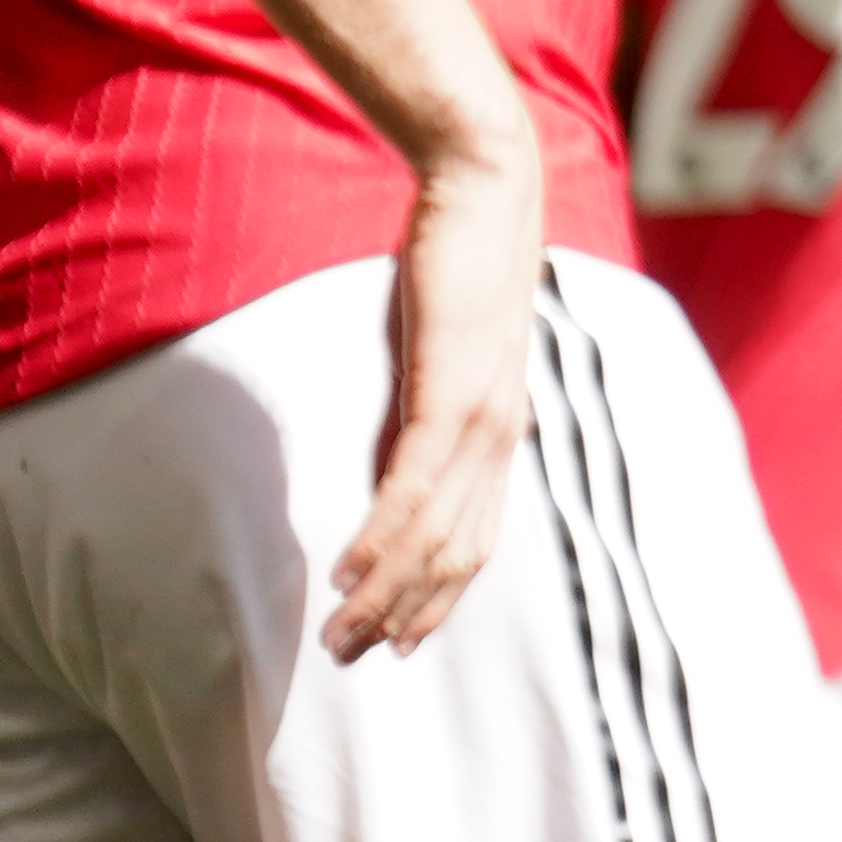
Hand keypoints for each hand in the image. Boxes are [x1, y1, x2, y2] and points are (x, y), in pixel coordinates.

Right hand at [329, 149, 545, 658]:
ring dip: (385, 591)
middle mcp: (501, 432)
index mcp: (501, 427)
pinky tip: (349, 571)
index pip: (476, 538)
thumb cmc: (457, 259)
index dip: (439, 597)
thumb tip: (393, 448)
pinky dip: (384, 534)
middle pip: (457, 553)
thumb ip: (421, 404)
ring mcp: (483, 414)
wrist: (481, 184)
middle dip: (404, 613)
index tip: (399, 643)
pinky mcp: (453, 389)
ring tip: (340, 636)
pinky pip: (414, 481)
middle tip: (352, 657)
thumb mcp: (439, 349)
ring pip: (435, 532)